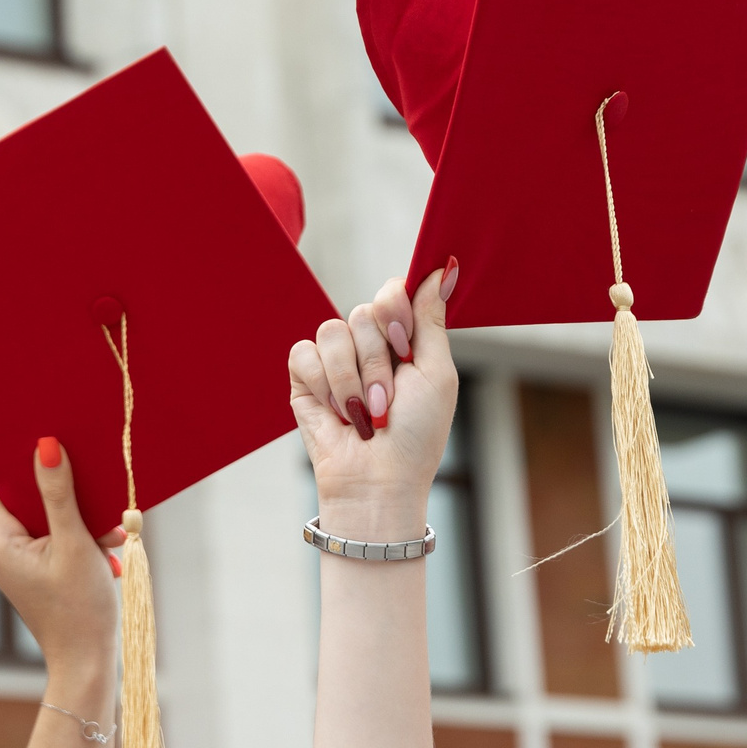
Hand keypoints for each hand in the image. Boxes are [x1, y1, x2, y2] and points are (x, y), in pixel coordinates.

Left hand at [0, 443, 123, 695]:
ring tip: (107, 526)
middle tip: (86, 466)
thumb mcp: (74, 543)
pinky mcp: (38, 568)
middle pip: (23, 494)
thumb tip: (45, 445)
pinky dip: (81, 533)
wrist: (89, 664)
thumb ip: (58, 493)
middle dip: (58, 484)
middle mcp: (0, 548)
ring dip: (78, 512)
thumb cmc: (79, 608)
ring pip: (45, 513)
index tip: (40, 429)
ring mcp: (19, 560)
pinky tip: (108, 546)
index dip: (13, 453)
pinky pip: (56, 534)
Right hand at [288, 267, 457, 538]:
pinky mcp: (304, 377)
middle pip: (363, 312)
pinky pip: (304, 353)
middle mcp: (367, 345)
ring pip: (333, 331)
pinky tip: (337, 412)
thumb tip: (442, 268)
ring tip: (363, 413)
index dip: (395, 311)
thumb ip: (432, 320)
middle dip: (378, 362)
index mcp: (402, 339)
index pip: (391, 292)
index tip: (404, 345)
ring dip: (352, 380)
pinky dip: (324, 387)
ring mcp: (335, 360)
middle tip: (387, 398)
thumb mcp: (436, 373)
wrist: (378, 480)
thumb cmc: (415, 434)